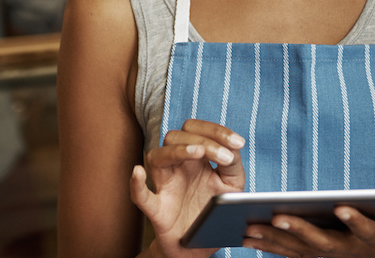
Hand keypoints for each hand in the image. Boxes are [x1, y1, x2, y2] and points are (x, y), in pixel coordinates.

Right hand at [130, 119, 245, 257]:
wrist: (201, 247)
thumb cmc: (215, 209)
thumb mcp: (232, 183)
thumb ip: (233, 163)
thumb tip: (231, 149)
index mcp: (195, 156)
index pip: (197, 129)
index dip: (216, 131)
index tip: (238, 142)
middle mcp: (177, 166)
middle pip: (177, 136)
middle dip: (203, 139)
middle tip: (224, 157)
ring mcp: (165, 186)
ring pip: (157, 156)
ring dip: (178, 150)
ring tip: (198, 152)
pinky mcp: (158, 210)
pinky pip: (141, 196)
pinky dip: (137, 184)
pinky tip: (138, 172)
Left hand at [242, 205, 374, 257]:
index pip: (367, 231)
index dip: (356, 221)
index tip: (342, 207)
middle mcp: (353, 253)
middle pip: (324, 243)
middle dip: (300, 231)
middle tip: (277, 216)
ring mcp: (336, 257)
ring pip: (302, 250)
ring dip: (276, 240)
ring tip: (249, 228)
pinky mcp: (323, 255)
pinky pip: (294, 252)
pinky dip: (273, 244)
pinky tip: (250, 236)